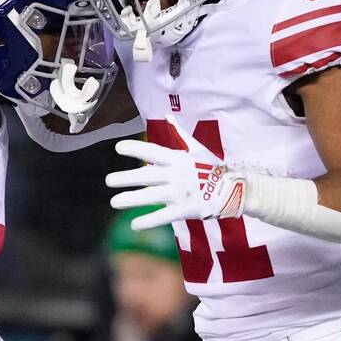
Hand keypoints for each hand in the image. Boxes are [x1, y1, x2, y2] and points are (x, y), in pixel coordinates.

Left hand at [106, 117, 244, 229]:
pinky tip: (133, 224)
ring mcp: (180, 193)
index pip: (152, 152)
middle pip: (146, 176)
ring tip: (114, 202)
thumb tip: (168, 116)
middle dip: (126, 178)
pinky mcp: (184, 209)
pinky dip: (149, 221)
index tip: (117, 148)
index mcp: (178, 159)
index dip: (135, 149)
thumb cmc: (212, 167)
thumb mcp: (197, 148)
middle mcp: (176, 175)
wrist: (233, 189)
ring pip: (151, 196)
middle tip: (108, 180)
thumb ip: (180, 133)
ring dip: (131, 199)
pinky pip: (163, 216)